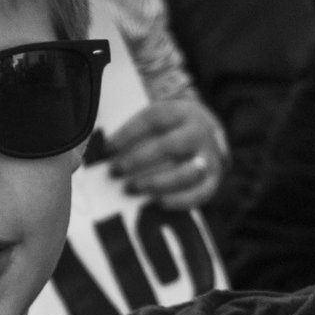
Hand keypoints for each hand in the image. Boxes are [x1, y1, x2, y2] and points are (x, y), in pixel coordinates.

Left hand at [106, 98, 226, 209]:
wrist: (206, 131)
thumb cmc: (168, 127)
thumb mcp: (155, 118)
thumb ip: (133, 131)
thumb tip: (99, 152)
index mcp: (181, 111)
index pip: (153, 119)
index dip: (127, 134)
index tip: (106, 149)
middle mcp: (200, 132)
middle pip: (169, 146)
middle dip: (138, 160)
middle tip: (115, 171)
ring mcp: (210, 156)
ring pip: (186, 172)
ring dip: (156, 183)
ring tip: (131, 188)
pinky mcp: (215, 178)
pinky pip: (201, 193)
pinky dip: (180, 201)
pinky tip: (157, 203)